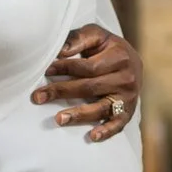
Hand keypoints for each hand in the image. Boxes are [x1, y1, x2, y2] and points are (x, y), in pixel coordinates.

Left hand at [31, 24, 141, 140]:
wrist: (132, 60)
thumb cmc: (107, 47)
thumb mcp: (96, 35)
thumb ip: (78, 39)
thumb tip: (58, 51)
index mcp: (119, 56)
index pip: (87, 66)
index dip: (65, 68)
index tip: (46, 71)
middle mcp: (126, 77)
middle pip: (90, 87)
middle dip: (62, 91)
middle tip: (38, 97)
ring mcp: (128, 96)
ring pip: (101, 107)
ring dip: (79, 114)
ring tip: (59, 119)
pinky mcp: (129, 111)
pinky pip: (118, 124)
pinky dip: (106, 131)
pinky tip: (92, 136)